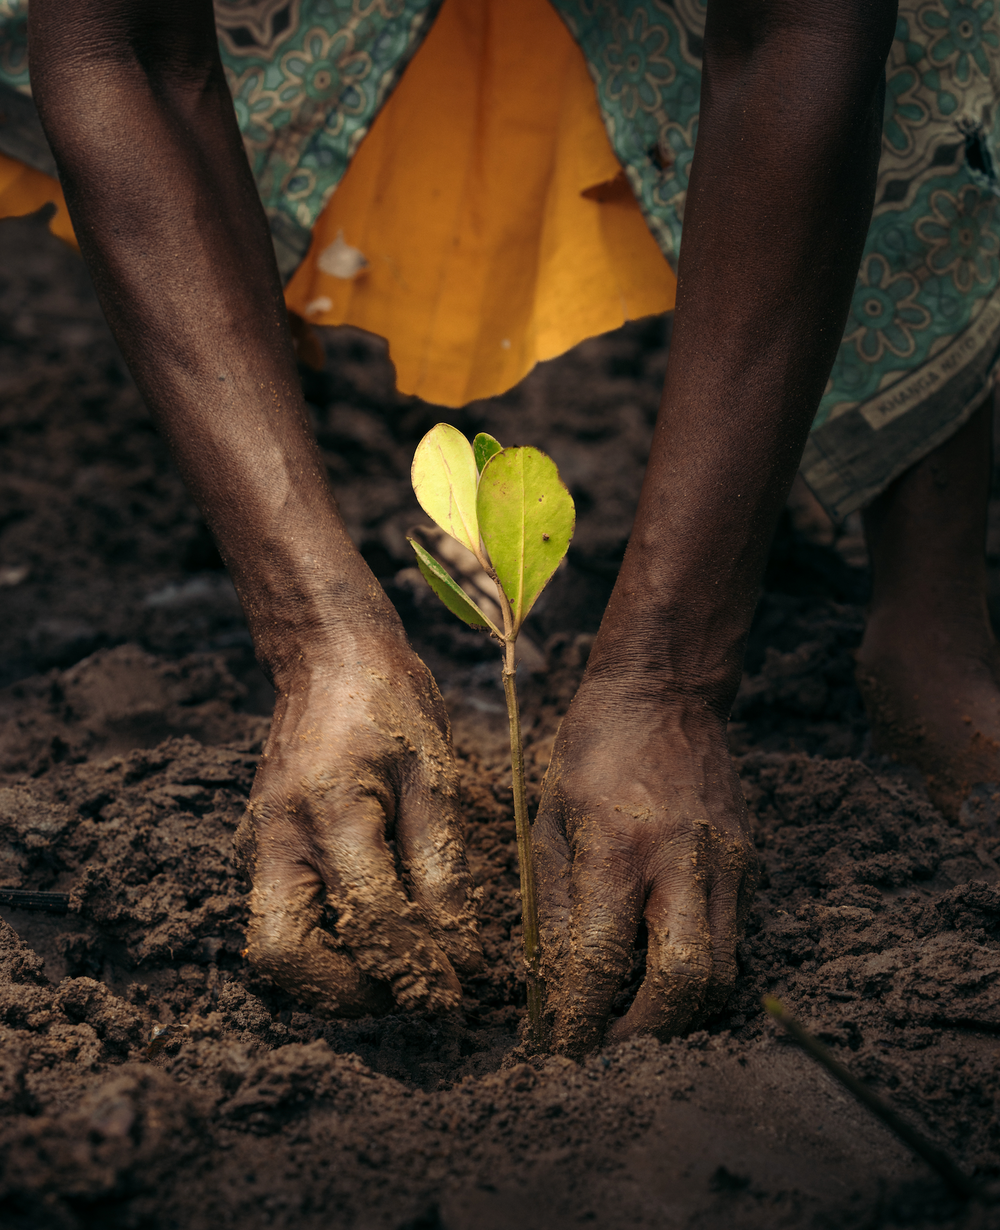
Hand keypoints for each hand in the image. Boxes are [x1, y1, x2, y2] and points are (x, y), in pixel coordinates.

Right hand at [234, 641, 483, 1015]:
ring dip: (330, 974)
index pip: (370, 915)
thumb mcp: (434, 776)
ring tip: (394, 962)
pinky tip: (372, 925)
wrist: (328, 658)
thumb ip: (442, 867)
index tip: (454, 988)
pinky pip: (279, 918)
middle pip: (282, 956)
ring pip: (273, 945)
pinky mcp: (257, 847)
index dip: (417, 964)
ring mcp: (256, 843)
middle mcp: (277, 834)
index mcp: (330, 808)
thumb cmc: (389, 705)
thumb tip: (460, 951)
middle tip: (404, 987)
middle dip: (345, 991)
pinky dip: (321, 944)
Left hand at [533, 683, 756, 1054]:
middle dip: (646, 1034)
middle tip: (608, 1049)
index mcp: (618, 846)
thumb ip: (555, 904)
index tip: (560, 1049)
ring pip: (722, 972)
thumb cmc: (592, 750)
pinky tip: (663, 965)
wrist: (666, 693)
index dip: (580, 1019)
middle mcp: (681, 860)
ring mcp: (725, 862)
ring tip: (636, 1020)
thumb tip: (552, 982)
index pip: (602, 960)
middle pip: (686, 984)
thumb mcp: (550, 819)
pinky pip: (732, 937)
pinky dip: (700, 968)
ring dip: (679, 1012)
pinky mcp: (747, 861)